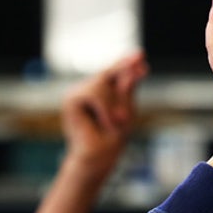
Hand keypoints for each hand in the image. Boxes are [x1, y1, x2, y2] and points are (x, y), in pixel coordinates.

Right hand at [60, 50, 148, 182]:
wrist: (98, 156)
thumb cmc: (113, 137)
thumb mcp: (127, 109)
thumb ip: (127, 88)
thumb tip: (132, 68)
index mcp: (103, 91)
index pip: (115, 72)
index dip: (126, 63)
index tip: (140, 56)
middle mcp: (89, 88)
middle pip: (108, 73)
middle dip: (121, 85)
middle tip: (128, 105)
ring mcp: (78, 92)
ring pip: (100, 83)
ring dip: (113, 104)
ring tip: (118, 121)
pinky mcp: (71, 99)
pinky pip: (93, 93)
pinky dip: (104, 108)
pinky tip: (107, 121)